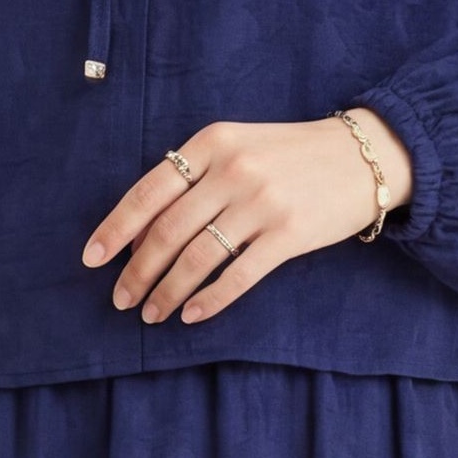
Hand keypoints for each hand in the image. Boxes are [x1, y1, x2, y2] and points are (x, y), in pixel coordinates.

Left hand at [83, 108, 412, 325]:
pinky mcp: (291, 234)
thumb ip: (194, 181)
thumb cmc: (291, 155)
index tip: (92, 259)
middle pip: (167, 231)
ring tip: (151, 314)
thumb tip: (144, 238)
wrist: (365, 155)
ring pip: (198, 257)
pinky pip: (238, 275)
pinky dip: (209, 299)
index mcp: (212, 143)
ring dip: (167, 291)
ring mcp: (263, 202)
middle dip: (137, 271)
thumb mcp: (239, 147)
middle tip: (121, 300)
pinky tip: (191, 314)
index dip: (116, 229)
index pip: (149, 191)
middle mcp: (234, 170)